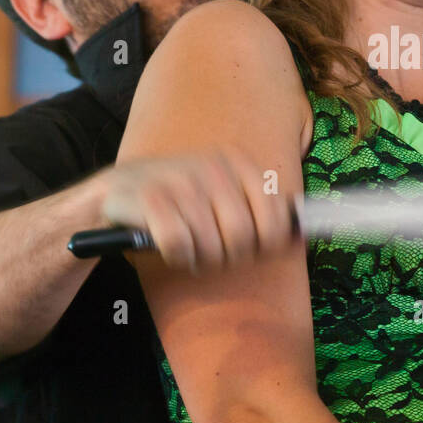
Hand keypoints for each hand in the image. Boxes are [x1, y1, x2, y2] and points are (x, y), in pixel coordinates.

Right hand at [99, 149, 298, 273]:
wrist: (116, 195)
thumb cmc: (179, 204)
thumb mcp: (224, 198)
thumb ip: (265, 210)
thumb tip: (306, 233)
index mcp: (238, 164)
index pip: (276, 220)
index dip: (264, 245)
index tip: (248, 248)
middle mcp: (213, 167)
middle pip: (243, 237)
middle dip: (228, 256)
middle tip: (212, 251)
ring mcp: (180, 180)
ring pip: (210, 245)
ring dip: (198, 258)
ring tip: (188, 247)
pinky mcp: (150, 197)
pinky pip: (178, 244)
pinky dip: (176, 255)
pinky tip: (168, 247)